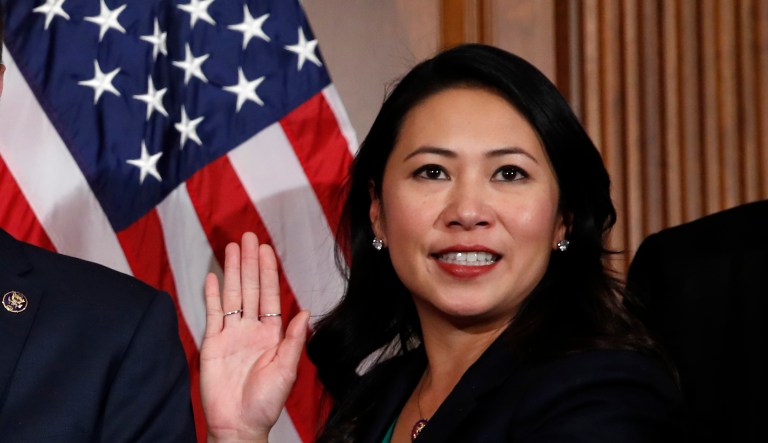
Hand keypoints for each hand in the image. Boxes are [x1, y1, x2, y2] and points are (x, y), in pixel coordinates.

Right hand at [200, 232, 308, 441]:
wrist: (239, 424)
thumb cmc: (266, 402)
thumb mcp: (286, 370)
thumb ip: (294, 340)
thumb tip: (305, 312)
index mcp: (271, 334)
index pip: (269, 295)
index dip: (267, 272)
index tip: (265, 250)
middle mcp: (251, 329)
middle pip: (249, 288)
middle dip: (249, 262)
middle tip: (247, 237)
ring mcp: (230, 334)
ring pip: (231, 295)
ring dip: (232, 271)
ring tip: (231, 248)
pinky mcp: (212, 343)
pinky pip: (212, 313)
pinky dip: (212, 294)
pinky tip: (213, 276)